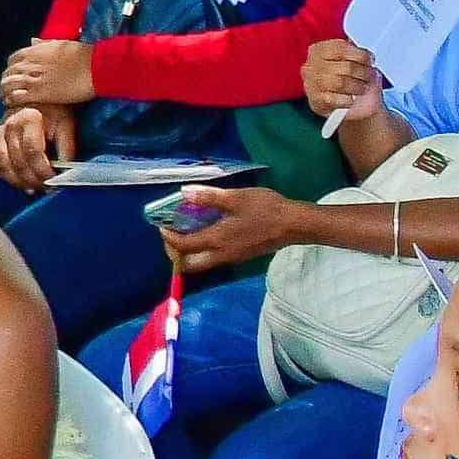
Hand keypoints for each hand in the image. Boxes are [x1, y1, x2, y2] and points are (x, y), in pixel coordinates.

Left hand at [0, 40, 97, 109]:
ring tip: (7, 101)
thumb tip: (32, 41)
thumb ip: (43, 45)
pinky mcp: (38, 92)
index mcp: (33, 51)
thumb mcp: (59, 44)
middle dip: (6, 83)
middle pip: (7, 74)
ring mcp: (32, 78)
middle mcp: (29, 63)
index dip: (12, 71)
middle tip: (9, 92)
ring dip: (4, 93)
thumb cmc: (83, 55)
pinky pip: (15, 97)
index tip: (16, 78)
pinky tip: (12, 106)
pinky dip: (11, 101)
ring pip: (6, 85)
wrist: (96, 66)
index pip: (11, 61)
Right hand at [0, 103, 77, 189]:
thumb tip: (67, 172)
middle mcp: (9, 125)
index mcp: (28, 118)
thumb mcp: (66, 126)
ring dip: (17, 181)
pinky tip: (16, 181)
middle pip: (17, 161)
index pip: (33, 152)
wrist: (38, 97)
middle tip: (46, 189)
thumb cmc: (55, 112)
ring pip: (3, 163)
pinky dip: (2, 174)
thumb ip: (67, 149)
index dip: (43, 170)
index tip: (54, 181)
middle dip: (33, 179)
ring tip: (33, 188)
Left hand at [164, 182, 300, 272]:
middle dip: (175, 252)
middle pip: (189, 265)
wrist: (295, 225)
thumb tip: (184, 193)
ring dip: (189, 252)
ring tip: (187, 230)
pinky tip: (207, 230)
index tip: (162, 224)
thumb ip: (208, 197)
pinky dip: (203, 249)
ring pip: (202, 263)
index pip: (183, 247)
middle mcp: (222, 255)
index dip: (168, 237)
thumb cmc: (266, 210)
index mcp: (217, 241)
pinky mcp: (241, 255)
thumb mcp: (235, 198)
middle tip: (172, 233)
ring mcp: (232, 258)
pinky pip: (214, 258)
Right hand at [302, 36, 386, 124]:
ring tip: (363, 88)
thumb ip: (354, 51)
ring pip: (341, 83)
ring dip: (357, 86)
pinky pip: (336, 99)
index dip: (360, 54)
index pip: (341, 48)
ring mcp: (311, 83)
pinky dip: (348, 100)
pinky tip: (351, 98)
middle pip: (346, 67)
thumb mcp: (351, 59)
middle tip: (370, 76)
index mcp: (318, 50)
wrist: (344, 101)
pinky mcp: (315, 100)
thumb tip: (363, 48)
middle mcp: (311, 65)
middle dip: (364, 73)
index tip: (371, 60)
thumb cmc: (348, 77)